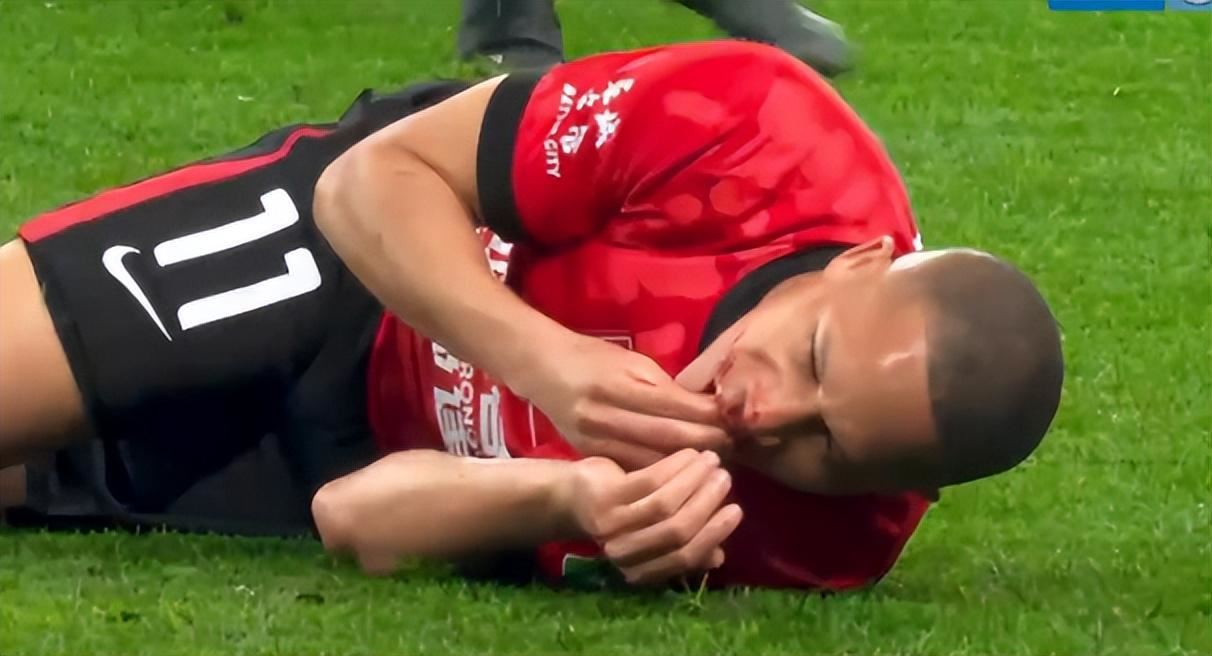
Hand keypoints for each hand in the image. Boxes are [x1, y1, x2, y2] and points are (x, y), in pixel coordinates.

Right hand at [514, 333, 731, 468]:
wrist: (544, 370)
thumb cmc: (595, 358)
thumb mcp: (634, 362)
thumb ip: (669, 388)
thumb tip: (711, 409)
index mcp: (620, 385)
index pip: (676, 408)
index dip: (710, 418)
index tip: (736, 423)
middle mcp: (606, 416)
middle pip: (669, 438)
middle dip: (708, 444)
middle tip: (737, 448)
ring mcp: (596, 441)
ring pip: (654, 462)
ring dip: (690, 466)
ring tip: (717, 465)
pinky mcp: (592, 456)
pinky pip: (636, 470)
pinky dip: (665, 474)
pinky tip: (685, 475)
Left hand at [561, 449, 743, 585]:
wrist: (567, 495)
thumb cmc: (619, 512)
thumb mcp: (651, 533)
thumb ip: (683, 546)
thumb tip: (719, 556)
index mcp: (640, 567)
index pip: (685, 557)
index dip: (713, 535)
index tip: (736, 509)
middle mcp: (625, 551)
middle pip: (677, 531)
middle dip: (708, 502)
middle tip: (725, 477)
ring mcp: (613, 524)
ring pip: (665, 503)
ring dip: (694, 480)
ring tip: (711, 460)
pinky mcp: (605, 497)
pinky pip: (649, 481)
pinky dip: (675, 466)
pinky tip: (689, 453)